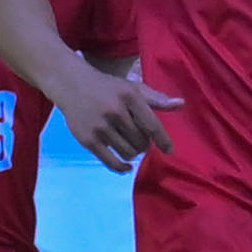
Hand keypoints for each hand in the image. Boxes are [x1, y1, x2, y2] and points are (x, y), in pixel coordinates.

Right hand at [56, 66, 181, 171]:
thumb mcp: (133, 88)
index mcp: (129, 96)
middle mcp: (115, 110)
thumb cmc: (108, 88)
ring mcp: (100, 126)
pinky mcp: (88, 139)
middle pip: (141, 141)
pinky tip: (127, 166)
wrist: (71, 84)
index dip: (163, 140)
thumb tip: (180, 105)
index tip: (169, 150)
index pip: (152, 125)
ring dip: (133, 153)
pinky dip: (122, 167)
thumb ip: (156, 99)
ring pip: (128, 152)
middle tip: (138, 137)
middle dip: (144, 143)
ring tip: (128, 143)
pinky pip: (111, 162)